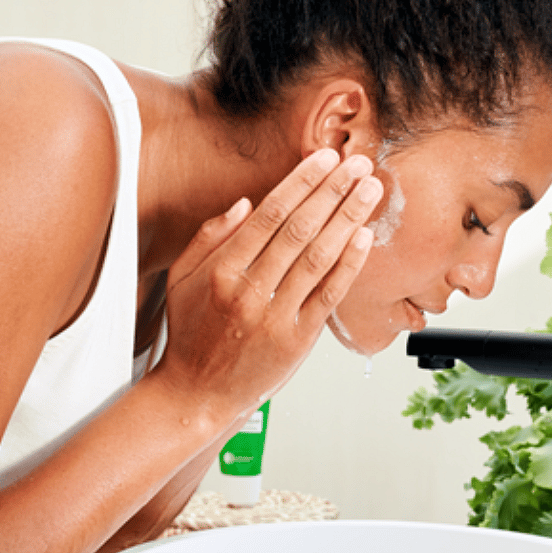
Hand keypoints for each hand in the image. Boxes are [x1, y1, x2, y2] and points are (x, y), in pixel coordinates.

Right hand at [157, 150, 380, 420]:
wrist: (198, 393)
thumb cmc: (191, 334)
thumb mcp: (182, 279)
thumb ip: (210, 237)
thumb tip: (248, 202)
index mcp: (222, 271)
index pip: (269, 215)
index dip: (301, 183)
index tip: (324, 159)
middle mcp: (249, 291)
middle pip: (299, 230)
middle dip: (332, 191)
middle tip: (358, 164)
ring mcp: (276, 316)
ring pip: (318, 257)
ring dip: (348, 220)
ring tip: (369, 191)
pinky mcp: (298, 339)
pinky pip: (329, 295)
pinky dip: (349, 264)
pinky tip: (364, 237)